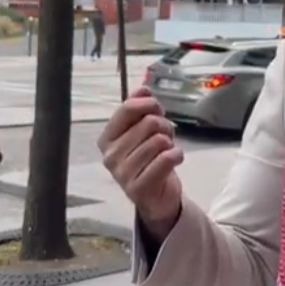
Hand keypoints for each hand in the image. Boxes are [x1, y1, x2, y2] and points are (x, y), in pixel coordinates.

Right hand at [97, 87, 183, 237]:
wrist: (158, 196)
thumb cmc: (150, 159)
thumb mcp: (143, 131)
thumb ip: (140, 108)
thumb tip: (142, 89)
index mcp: (107, 138)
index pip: (127, 109)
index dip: (149, 105)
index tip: (157, 110)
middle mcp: (110, 155)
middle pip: (148, 123)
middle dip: (164, 126)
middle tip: (166, 137)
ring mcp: (122, 173)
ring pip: (158, 141)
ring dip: (170, 143)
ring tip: (167, 151)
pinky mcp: (138, 187)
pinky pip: (165, 159)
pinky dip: (176, 155)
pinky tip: (175, 159)